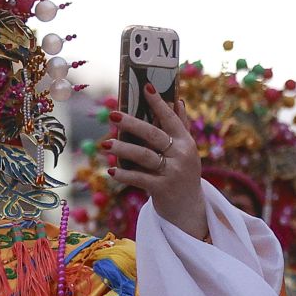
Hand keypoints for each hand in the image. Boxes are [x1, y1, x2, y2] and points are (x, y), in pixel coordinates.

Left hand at [107, 87, 207, 239]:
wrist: (189, 209)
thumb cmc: (182, 174)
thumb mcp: (185, 151)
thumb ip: (181, 127)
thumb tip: (178, 101)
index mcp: (186, 142)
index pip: (171, 118)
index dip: (158, 103)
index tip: (146, 86)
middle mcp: (181, 155)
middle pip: (154, 135)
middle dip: (133, 123)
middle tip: (113, 114)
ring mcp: (173, 173)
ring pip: (144, 156)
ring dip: (124, 149)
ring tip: (106, 143)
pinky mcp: (163, 189)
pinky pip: (140, 179)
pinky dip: (125, 175)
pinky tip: (111, 170)